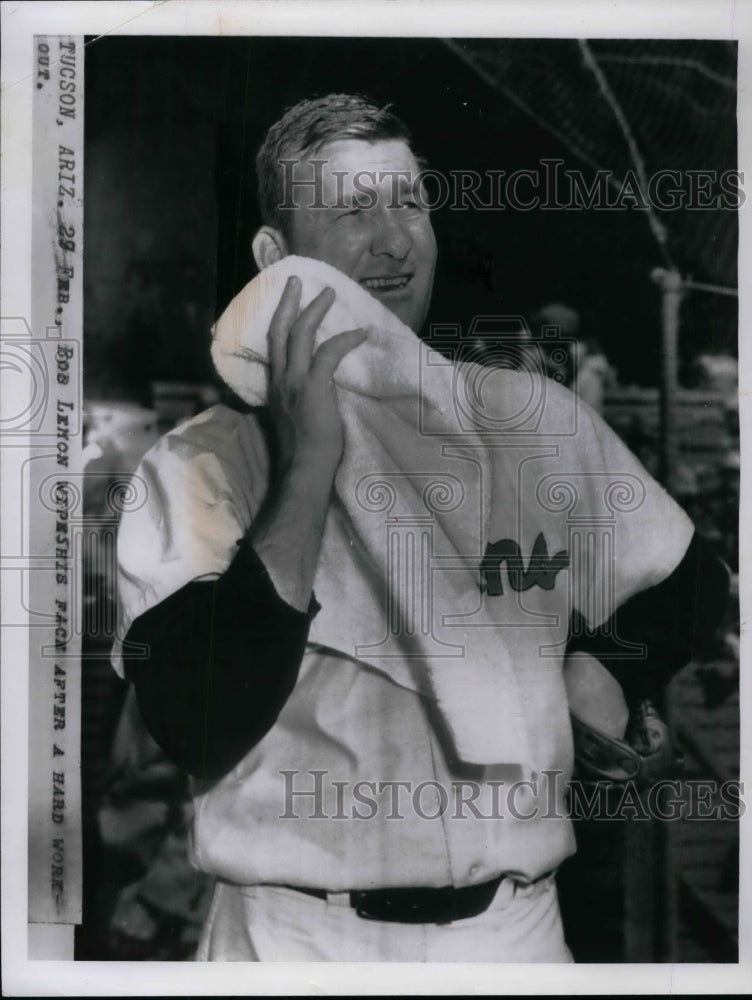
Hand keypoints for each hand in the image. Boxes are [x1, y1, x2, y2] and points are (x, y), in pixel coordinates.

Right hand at [268, 275, 365, 478]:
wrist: (304, 469)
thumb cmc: (305, 452)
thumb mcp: (294, 418)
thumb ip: (299, 398)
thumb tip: (317, 389)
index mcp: (274, 387)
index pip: (273, 347)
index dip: (280, 322)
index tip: (288, 304)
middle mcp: (279, 380)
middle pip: (279, 330)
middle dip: (289, 302)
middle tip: (298, 280)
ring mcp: (294, 382)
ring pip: (300, 333)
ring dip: (316, 309)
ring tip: (330, 293)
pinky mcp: (313, 387)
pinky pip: (330, 351)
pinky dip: (346, 338)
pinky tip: (361, 332)